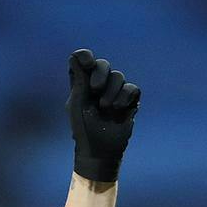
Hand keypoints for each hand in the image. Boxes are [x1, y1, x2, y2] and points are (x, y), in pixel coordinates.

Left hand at [66, 49, 140, 183]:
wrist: (99, 150)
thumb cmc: (83, 128)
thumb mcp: (78, 103)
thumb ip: (79, 79)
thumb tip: (75, 56)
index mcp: (81, 84)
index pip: (83, 60)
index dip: (85, 57)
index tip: (87, 63)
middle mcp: (98, 85)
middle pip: (103, 65)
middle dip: (101, 74)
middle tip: (95, 89)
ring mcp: (114, 92)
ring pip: (118, 76)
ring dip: (111, 91)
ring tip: (105, 108)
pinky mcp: (129, 101)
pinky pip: (132, 88)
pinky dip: (125, 97)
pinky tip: (118, 109)